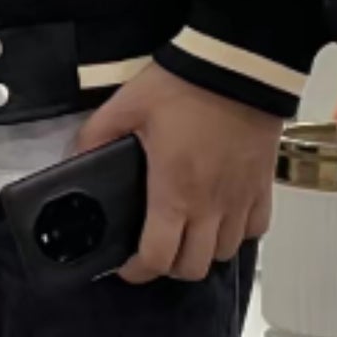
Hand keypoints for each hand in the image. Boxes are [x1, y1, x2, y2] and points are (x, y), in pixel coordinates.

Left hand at [75, 63, 278, 283]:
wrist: (238, 66)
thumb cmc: (184, 87)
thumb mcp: (126, 107)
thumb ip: (94, 137)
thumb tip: (74, 160)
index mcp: (173, 193)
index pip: (157, 259)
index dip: (137, 271)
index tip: (127, 264)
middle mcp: (210, 206)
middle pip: (192, 268)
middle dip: (168, 266)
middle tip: (154, 248)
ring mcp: (240, 199)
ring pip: (223, 253)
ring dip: (202, 251)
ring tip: (187, 233)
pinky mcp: (262, 186)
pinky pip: (254, 229)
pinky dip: (236, 233)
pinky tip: (221, 217)